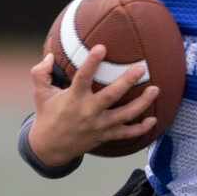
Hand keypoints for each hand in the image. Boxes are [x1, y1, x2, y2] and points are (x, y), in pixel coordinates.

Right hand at [26, 44, 156, 167]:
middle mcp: (88, 112)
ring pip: (125, 115)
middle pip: (112, 95)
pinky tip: (154, 119)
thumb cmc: (47, 116)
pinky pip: (127, 134)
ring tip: (155, 89)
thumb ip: (41, 73)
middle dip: (127, 81)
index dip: (92, 62)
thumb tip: (49, 56)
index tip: (102, 47)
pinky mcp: (105, 136)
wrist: (50, 148)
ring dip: (143, 103)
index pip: (83, 77)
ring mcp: (99, 126)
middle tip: (141, 68)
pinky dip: (141, 128)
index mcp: (73, 99)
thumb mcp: (40, 94)